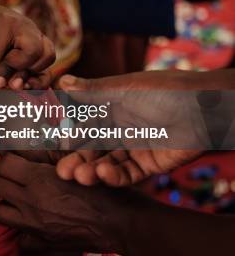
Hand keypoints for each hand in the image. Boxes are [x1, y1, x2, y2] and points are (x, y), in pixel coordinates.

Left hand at [0, 0, 54, 105]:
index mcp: (1, 21)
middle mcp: (24, 26)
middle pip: (30, 51)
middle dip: (12, 70)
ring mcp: (38, 35)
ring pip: (46, 56)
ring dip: (28, 72)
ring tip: (11, 83)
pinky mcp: (44, 46)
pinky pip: (51, 64)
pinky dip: (40, 78)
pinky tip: (23, 86)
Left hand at [0, 153, 138, 253]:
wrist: (121, 222)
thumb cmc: (103, 189)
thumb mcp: (76, 163)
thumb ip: (48, 155)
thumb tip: (26, 145)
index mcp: (40, 178)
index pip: (3, 164)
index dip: (9, 160)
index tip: (16, 160)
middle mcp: (32, 202)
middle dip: (4, 178)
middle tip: (16, 177)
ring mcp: (34, 226)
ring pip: (0, 212)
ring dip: (8, 204)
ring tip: (21, 199)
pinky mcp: (42, 245)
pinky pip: (19, 239)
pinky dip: (23, 231)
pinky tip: (35, 223)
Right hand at [52, 72, 213, 185]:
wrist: (205, 108)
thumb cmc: (164, 91)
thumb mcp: (123, 89)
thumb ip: (91, 90)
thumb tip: (60, 81)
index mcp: (110, 109)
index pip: (84, 125)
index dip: (69, 137)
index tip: (54, 145)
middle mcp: (119, 129)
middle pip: (92, 149)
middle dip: (77, 161)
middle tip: (63, 172)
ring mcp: (134, 148)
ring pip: (106, 164)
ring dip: (92, 171)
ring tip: (80, 176)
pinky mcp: (149, 165)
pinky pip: (128, 174)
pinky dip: (114, 177)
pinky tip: (104, 175)